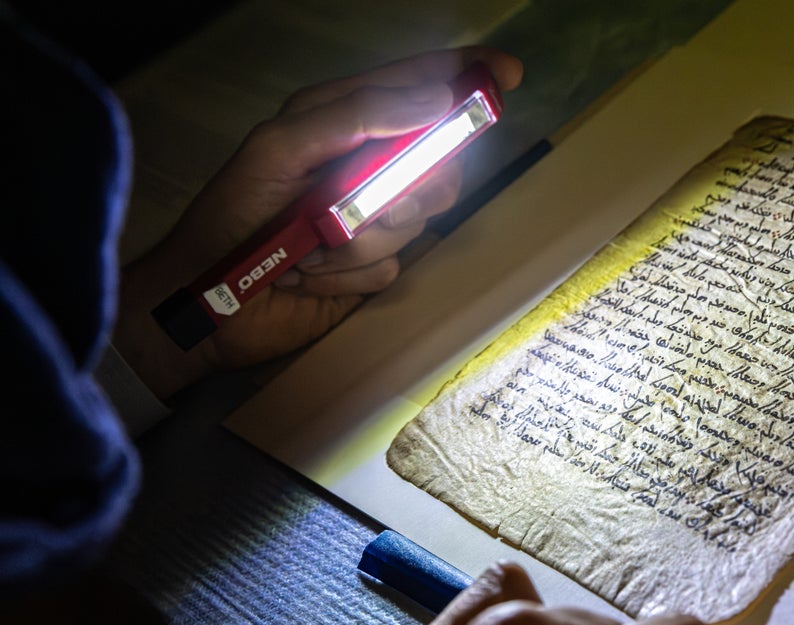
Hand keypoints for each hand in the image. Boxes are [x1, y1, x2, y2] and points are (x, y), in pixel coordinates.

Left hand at [114, 47, 522, 398]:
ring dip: (363, 238)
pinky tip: (313, 275)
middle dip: (408, 185)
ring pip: (419, 217)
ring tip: (313, 244)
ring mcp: (373, 218)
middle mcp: (365, 164)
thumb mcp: (282, 148)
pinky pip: (397, 265)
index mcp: (343, 120)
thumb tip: (436, 98)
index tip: (509, 76)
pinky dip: (352, 274)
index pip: (419, 85)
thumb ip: (357, 117)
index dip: (467, 77)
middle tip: (369, 203)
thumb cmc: (232, 215)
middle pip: (438, 160)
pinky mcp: (373, 268)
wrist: (209, 303)